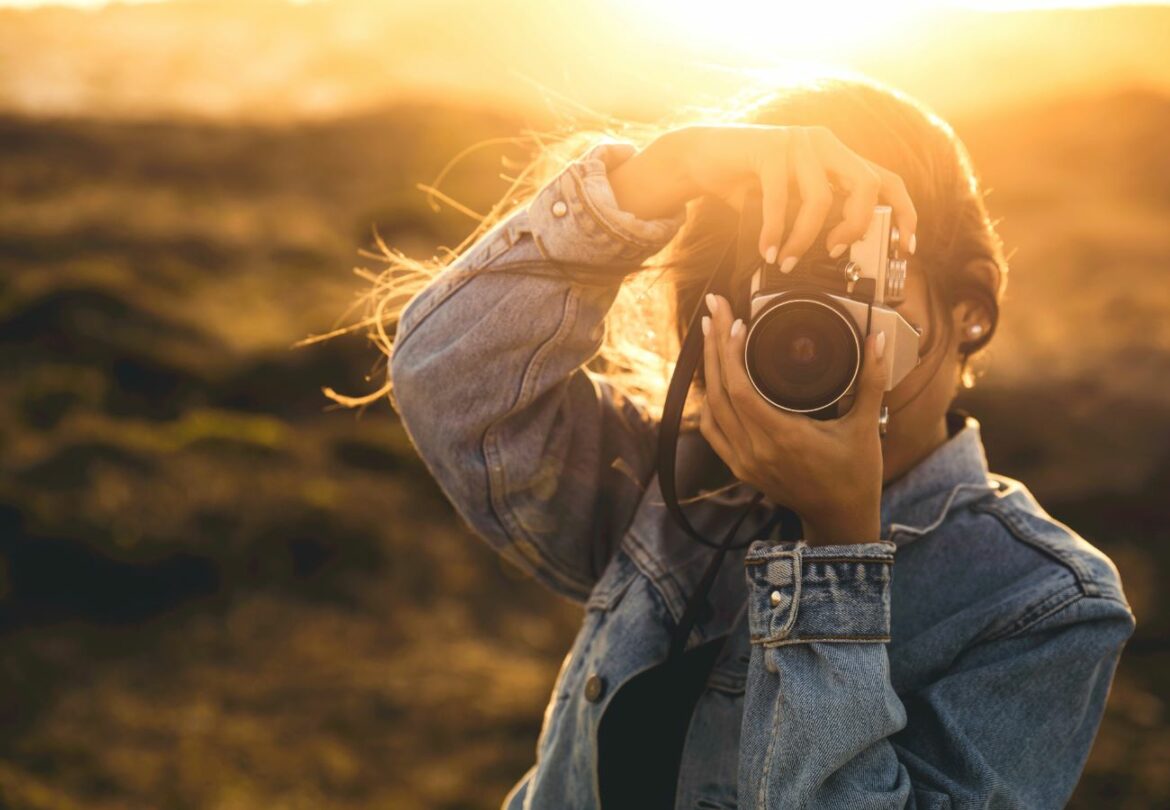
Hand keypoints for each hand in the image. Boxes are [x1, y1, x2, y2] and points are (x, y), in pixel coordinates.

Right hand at [610, 124, 916, 266]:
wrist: (698, 157)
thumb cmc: (745, 182)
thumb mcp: (788, 200)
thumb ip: (813, 214)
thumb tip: (836, 253)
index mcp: (835, 155)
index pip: (885, 179)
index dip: (904, 212)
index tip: (907, 246)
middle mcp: (823, 143)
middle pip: (865, 184)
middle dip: (856, 226)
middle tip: (836, 252)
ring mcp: (797, 142)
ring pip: (820, 198)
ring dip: (805, 239)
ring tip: (789, 261)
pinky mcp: (768, 148)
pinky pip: (780, 199)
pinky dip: (775, 232)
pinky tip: (767, 249)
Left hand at [698, 293, 888, 545]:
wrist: (841, 519)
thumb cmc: (856, 475)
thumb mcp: (866, 426)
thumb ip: (871, 381)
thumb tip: (877, 341)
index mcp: (784, 438)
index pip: (740, 390)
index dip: (731, 353)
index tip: (736, 322)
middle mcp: (756, 451)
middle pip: (719, 391)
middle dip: (714, 346)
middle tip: (714, 310)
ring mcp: (744, 461)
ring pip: (711, 409)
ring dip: (708, 370)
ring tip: (711, 334)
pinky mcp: (740, 468)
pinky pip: (712, 430)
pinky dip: (710, 401)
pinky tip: (713, 377)